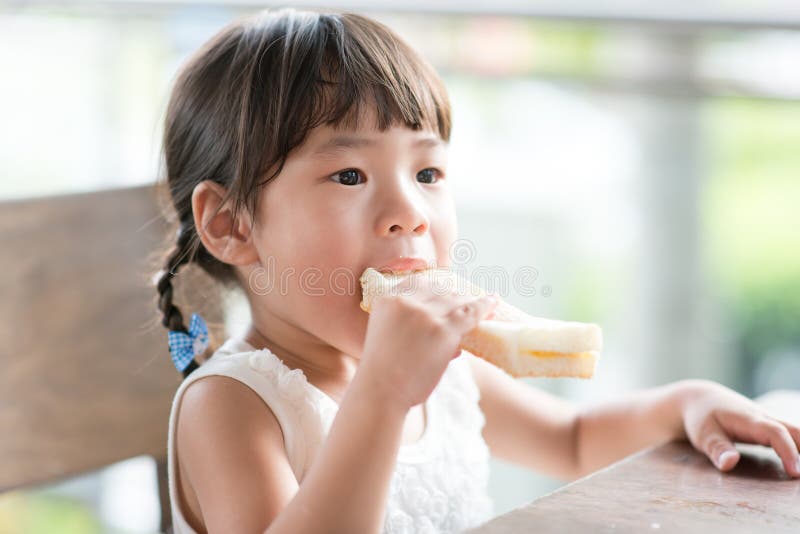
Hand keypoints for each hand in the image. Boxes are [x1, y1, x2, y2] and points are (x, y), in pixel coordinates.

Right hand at [357, 273, 498, 410]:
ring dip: (471, 301)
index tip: (446, 291)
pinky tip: (493, 302)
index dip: (436, 288)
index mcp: (388, 300)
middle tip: (467, 300)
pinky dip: (484, 307)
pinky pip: (470, 313)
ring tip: (486, 301)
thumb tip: (443, 325)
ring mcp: (426, 315)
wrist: (381, 392)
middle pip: (439, 290)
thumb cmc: (383, 372)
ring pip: (456, 300)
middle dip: (455, 295)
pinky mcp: (444, 331)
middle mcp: (406, 302)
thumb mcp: (386, 334)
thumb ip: (408, 323)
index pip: (418, 283)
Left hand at [680, 380, 799, 476]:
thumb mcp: (702, 433)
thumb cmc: (701, 417)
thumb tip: (729, 463)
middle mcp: (763, 418)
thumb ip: (717, 448)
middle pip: (795, 431)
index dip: (788, 451)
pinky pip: (789, 436)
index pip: (775, 432)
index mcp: (749, 419)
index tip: (795, 473)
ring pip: (795, 433)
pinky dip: (797, 449)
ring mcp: (767, 421)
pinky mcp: (768, 427)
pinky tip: (798, 465)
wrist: (700, 399)